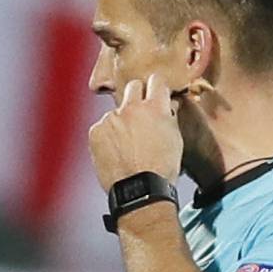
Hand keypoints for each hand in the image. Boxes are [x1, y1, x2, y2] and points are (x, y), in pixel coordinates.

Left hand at [88, 74, 182, 189]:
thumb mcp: (175, 140)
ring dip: (121, 122)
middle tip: (140, 115)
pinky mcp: (96, 131)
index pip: (156, 80)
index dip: (156, 86)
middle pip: (132, 86)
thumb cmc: (162, 169)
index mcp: (155, 108)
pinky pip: (102, 128)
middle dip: (137, 96)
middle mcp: (131, 108)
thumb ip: (170, 117)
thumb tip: (169, 105)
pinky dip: (108, 137)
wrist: (140, 191)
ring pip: (116, 112)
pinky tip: (115, 152)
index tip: (155, 92)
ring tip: (127, 145)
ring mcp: (111, 118)